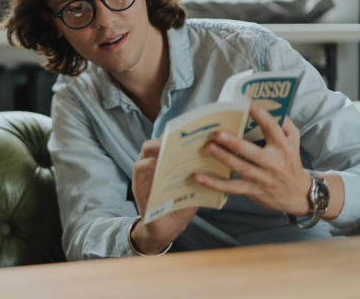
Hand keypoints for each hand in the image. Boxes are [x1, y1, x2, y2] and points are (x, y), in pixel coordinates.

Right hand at [131, 138, 197, 254]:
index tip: (194, 129)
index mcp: (170, 163)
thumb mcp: (195, 189)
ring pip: (146, 150)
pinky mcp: (138, 184)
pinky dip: (149, 163)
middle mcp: (156, 164)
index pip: (172, 141)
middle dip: (169, 135)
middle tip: (181, 135)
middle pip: (159, 140)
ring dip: (158, 146)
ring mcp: (146, 173)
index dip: (180, 134)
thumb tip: (221, 160)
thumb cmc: (181, 208)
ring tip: (170, 146)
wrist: (167, 230)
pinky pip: (139, 167)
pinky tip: (159, 164)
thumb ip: (201, 175)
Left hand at [195, 100, 311, 215]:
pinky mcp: (252, 190)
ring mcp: (263, 178)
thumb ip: (284, 124)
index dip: (258, 113)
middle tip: (218, 133)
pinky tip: (198, 176)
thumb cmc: (291, 163)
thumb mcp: (294, 142)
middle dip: (235, 143)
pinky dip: (214, 183)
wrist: (298, 195)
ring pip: (241, 168)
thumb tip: (273, 106)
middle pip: (254, 152)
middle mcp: (274, 163)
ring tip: (208, 148)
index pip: (271, 127)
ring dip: (223, 158)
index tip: (244, 100)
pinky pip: (231, 187)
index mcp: (283, 147)